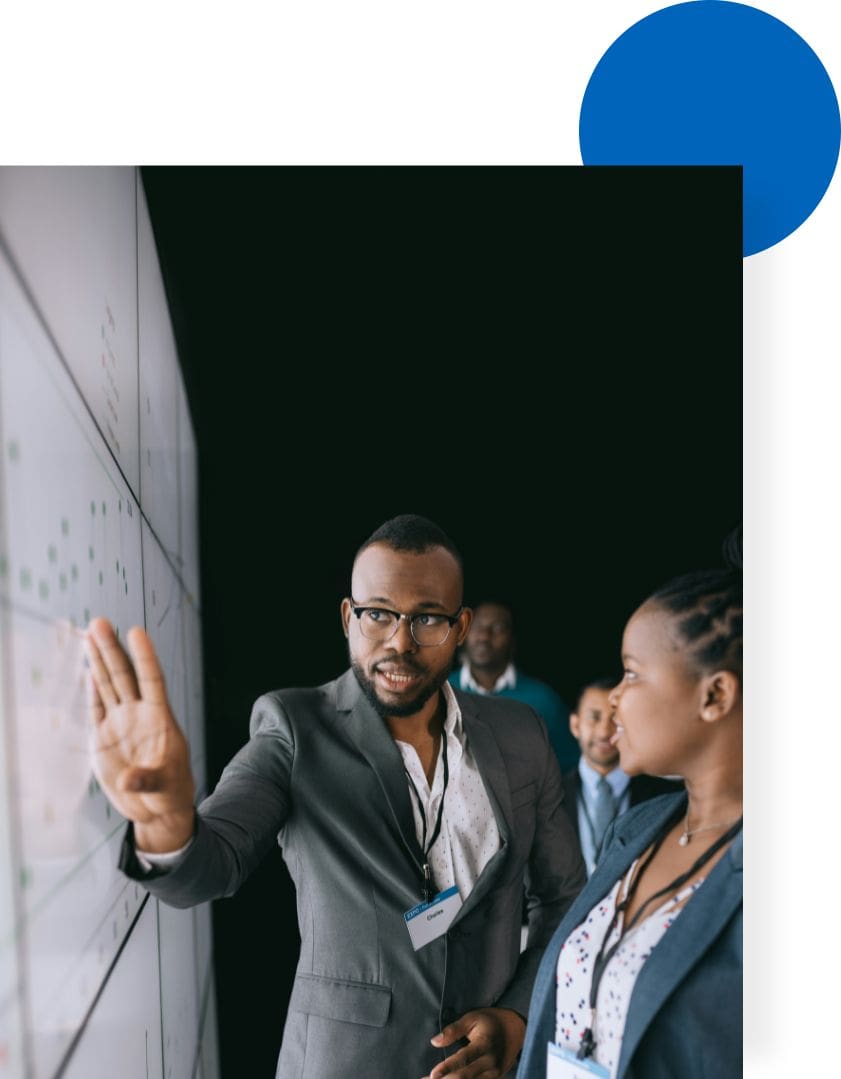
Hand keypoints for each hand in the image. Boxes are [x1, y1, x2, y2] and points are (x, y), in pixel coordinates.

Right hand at [86, 617, 194, 850]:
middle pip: (124, 675)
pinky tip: (89, 669)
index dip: (144, 657)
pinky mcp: (104, 738)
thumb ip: (148, 780)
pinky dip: (92, 689)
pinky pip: (97, 708)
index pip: (152, 679)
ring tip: (91, 632)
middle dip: (112, 649)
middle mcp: (139, 714)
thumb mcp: (165, 787)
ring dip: (99, 660)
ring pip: (109, 685)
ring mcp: (121, 723)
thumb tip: (129, 779)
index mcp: (160, 718)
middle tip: (100, 622)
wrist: (157, 808)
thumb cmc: (171, 793)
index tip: (137, 632)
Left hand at [424, 1007, 525, 1077]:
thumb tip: (434, 1042)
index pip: (464, 1059)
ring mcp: (494, 1074)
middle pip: (466, 1077)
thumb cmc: (491, 1021)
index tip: (432, 1075)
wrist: (516, 1030)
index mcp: (485, 1044)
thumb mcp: (472, 1018)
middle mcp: (490, 1062)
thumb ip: (454, 1030)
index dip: (447, 1068)